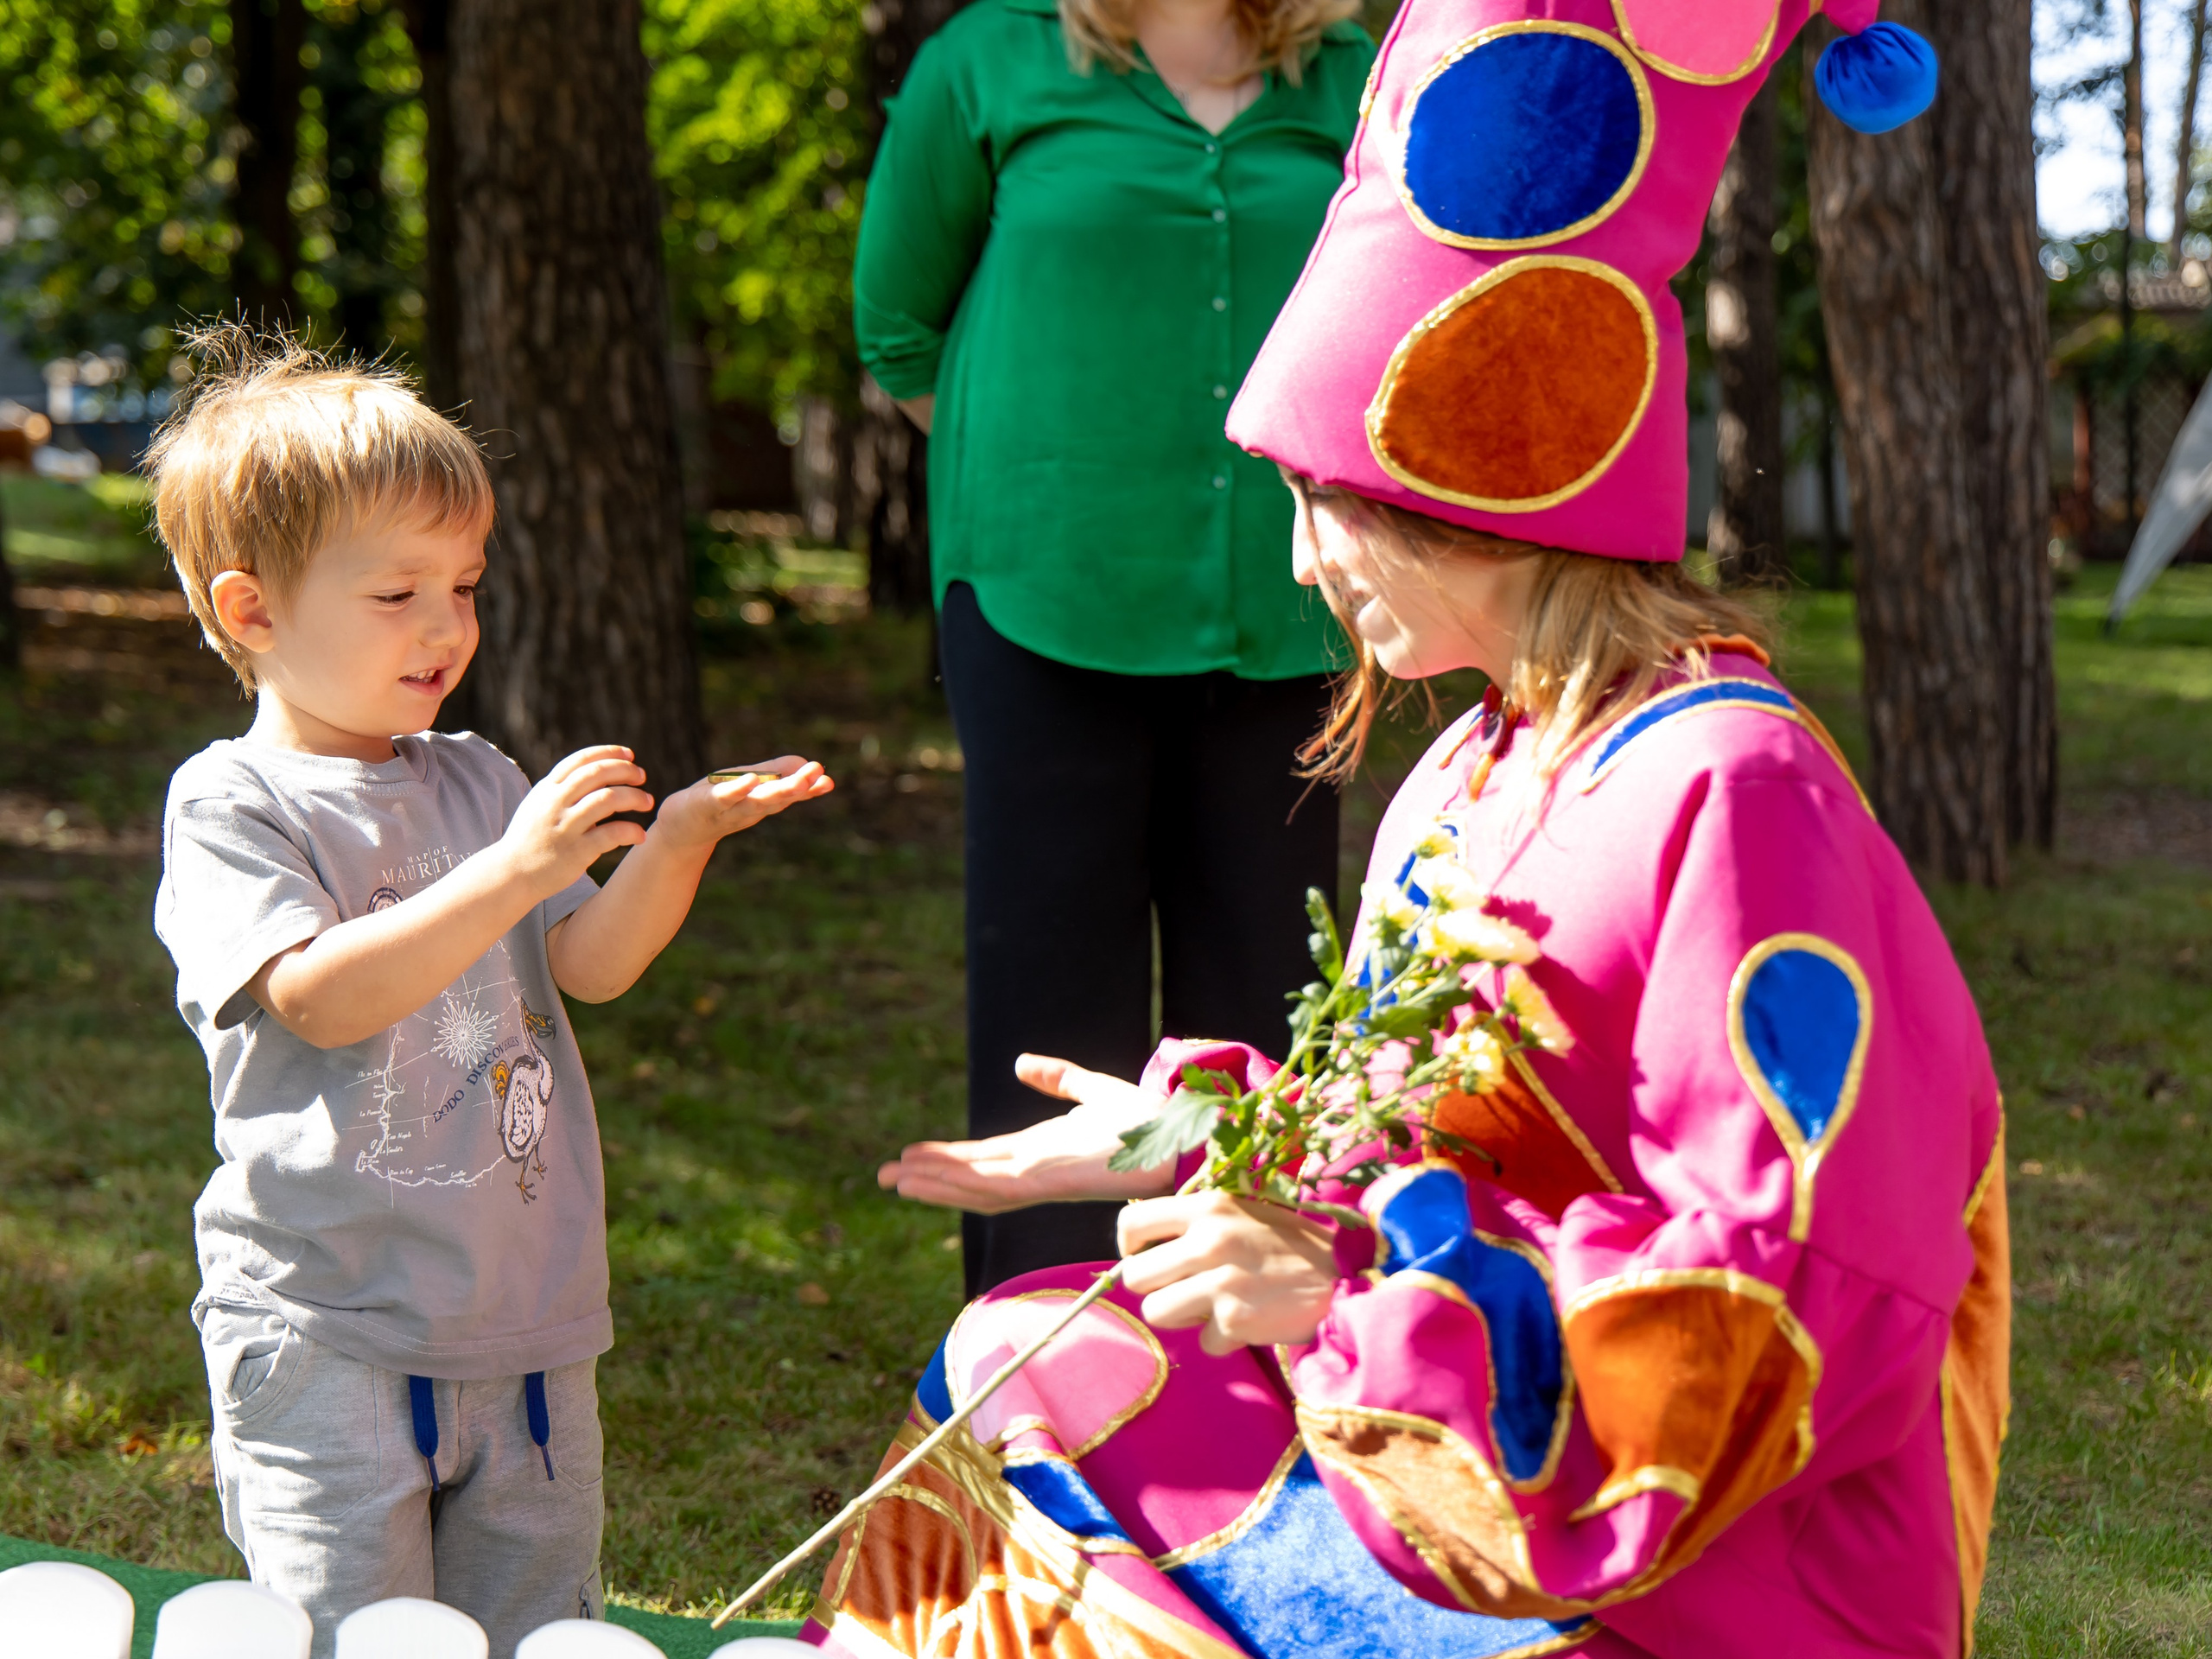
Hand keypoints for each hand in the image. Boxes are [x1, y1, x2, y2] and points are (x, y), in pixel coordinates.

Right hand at [500, 745, 654, 900]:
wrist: (511, 873)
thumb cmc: (531, 838)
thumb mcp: (539, 804)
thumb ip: (563, 788)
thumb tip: (595, 771)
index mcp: (548, 788)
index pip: (581, 759)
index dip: (609, 753)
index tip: (630, 755)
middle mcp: (555, 803)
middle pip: (597, 773)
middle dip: (625, 770)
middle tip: (641, 776)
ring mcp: (565, 826)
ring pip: (607, 799)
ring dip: (634, 797)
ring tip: (647, 802)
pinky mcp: (576, 851)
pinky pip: (611, 834)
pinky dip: (630, 831)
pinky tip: (640, 835)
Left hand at [649, 757, 835, 851]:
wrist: (679, 830)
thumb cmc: (715, 802)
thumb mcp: (747, 783)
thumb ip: (774, 772)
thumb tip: (804, 761)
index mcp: (761, 802)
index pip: (790, 795)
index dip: (810, 789)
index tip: (829, 781)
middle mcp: (749, 809)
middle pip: (776, 798)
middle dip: (799, 787)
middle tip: (820, 775)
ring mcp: (728, 810)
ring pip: (756, 801)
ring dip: (778, 790)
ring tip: (799, 778)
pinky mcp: (704, 806)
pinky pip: (722, 798)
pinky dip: (736, 791)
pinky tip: (750, 780)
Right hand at [877, 1055, 1176, 1212]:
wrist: (1181, 1135)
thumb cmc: (1149, 1120)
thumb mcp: (1094, 1091)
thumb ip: (1060, 1079)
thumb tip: (1022, 1065)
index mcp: (1044, 1150)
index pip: (985, 1158)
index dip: (948, 1157)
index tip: (914, 1153)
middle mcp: (1037, 1169)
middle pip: (970, 1176)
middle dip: (929, 1176)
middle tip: (886, 1175)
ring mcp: (1040, 1177)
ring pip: (974, 1186)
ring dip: (933, 1183)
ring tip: (893, 1178)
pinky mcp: (1048, 1179)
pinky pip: (992, 1186)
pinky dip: (955, 1183)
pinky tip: (926, 1177)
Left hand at [1118, 1192, 1337, 1355]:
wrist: (1345, 1278)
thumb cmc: (1290, 1246)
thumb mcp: (1244, 1213)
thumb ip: (1198, 1224)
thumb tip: (1145, 1250)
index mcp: (1208, 1206)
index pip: (1132, 1223)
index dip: (1130, 1248)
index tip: (1146, 1258)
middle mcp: (1209, 1239)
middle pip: (1135, 1276)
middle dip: (1155, 1288)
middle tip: (1184, 1290)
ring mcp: (1219, 1281)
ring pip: (1156, 1312)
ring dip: (1182, 1318)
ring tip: (1215, 1308)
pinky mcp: (1233, 1320)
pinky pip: (1202, 1342)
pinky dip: (1222, 1340)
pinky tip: (1249, 1323)